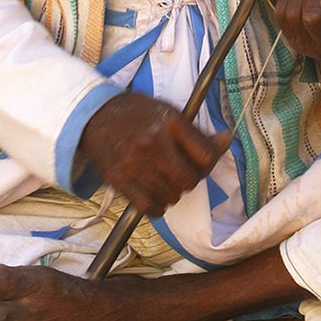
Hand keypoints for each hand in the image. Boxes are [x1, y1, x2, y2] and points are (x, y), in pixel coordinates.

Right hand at [78, 93, 229, 216]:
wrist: (94, 116)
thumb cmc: (136, 114)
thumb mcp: (168, 113)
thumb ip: (196, 132)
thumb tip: (226, 139)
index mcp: (170, 121)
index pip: (206, 156)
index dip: (208, 164)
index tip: (200, 164)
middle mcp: (154, 142)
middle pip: (190, 180)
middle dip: (189, 180)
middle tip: (180, 174)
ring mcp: (135, 162)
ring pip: (171, 196)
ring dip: (172, 194)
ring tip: (163, 181)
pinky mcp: (120, 179)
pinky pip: (149, 207)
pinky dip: (156, 207)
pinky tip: (153, 195)